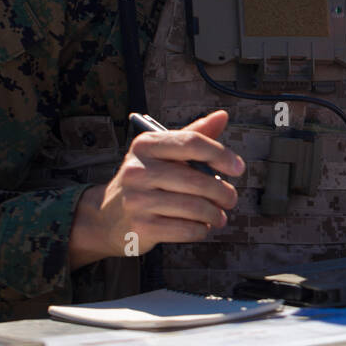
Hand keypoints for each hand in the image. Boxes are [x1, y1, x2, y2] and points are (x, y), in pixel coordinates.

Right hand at [69, 110, 244, 268]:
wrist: (107, 217)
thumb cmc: (146, 180)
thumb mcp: (163, 154)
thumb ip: (193, 135)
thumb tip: (222, 116)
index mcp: (146, 145)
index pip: (191, 142)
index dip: (221, 154)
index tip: (237, 168)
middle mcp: (138, 170)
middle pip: (196, 180)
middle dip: (222, 192)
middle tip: (231, 199)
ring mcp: (137, 200)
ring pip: (194, 207)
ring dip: (215, 213)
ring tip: (219, 215)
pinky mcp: (141, 227)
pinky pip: (185, 229)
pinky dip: (200, 229)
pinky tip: (201, 226)